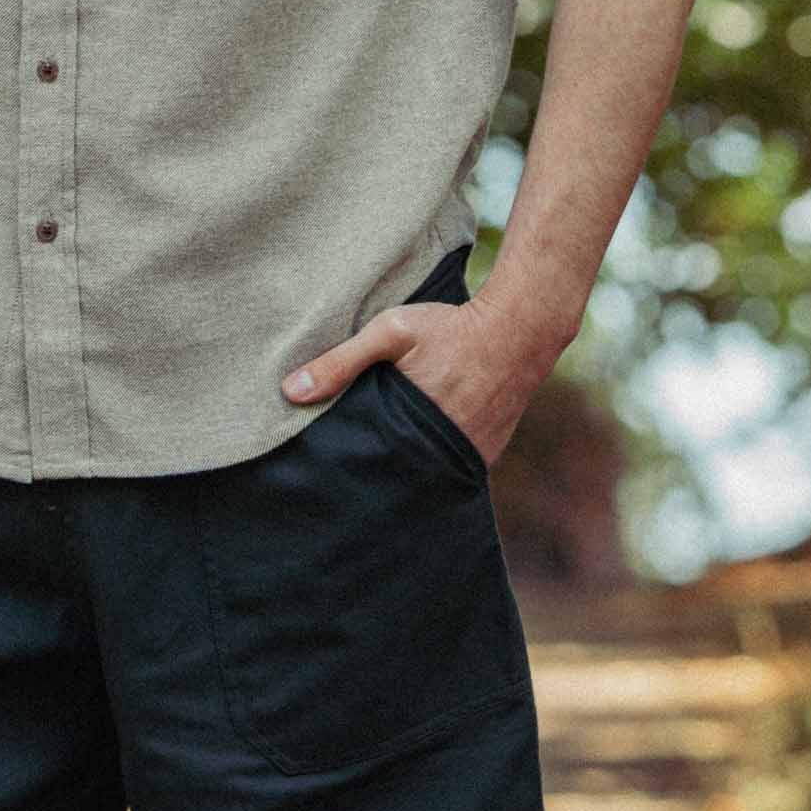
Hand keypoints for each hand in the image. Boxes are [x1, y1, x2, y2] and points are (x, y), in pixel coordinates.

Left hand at [280, 289, 554, 469]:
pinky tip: (414, 459)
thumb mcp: (391, 332)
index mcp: (412, 426)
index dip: (347, 468)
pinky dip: (433, 466)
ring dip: (404, 473)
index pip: (368, 463)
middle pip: (395, 476)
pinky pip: (450, 470)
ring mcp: (467, 459)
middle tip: (344, 483)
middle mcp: (442, 452)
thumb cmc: (450, 327)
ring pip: (424, 476)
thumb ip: (342, 361)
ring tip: (377, 474)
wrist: (519, 330)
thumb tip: (290, 392)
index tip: (323, 473)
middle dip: (373, 476)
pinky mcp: (485, 458)